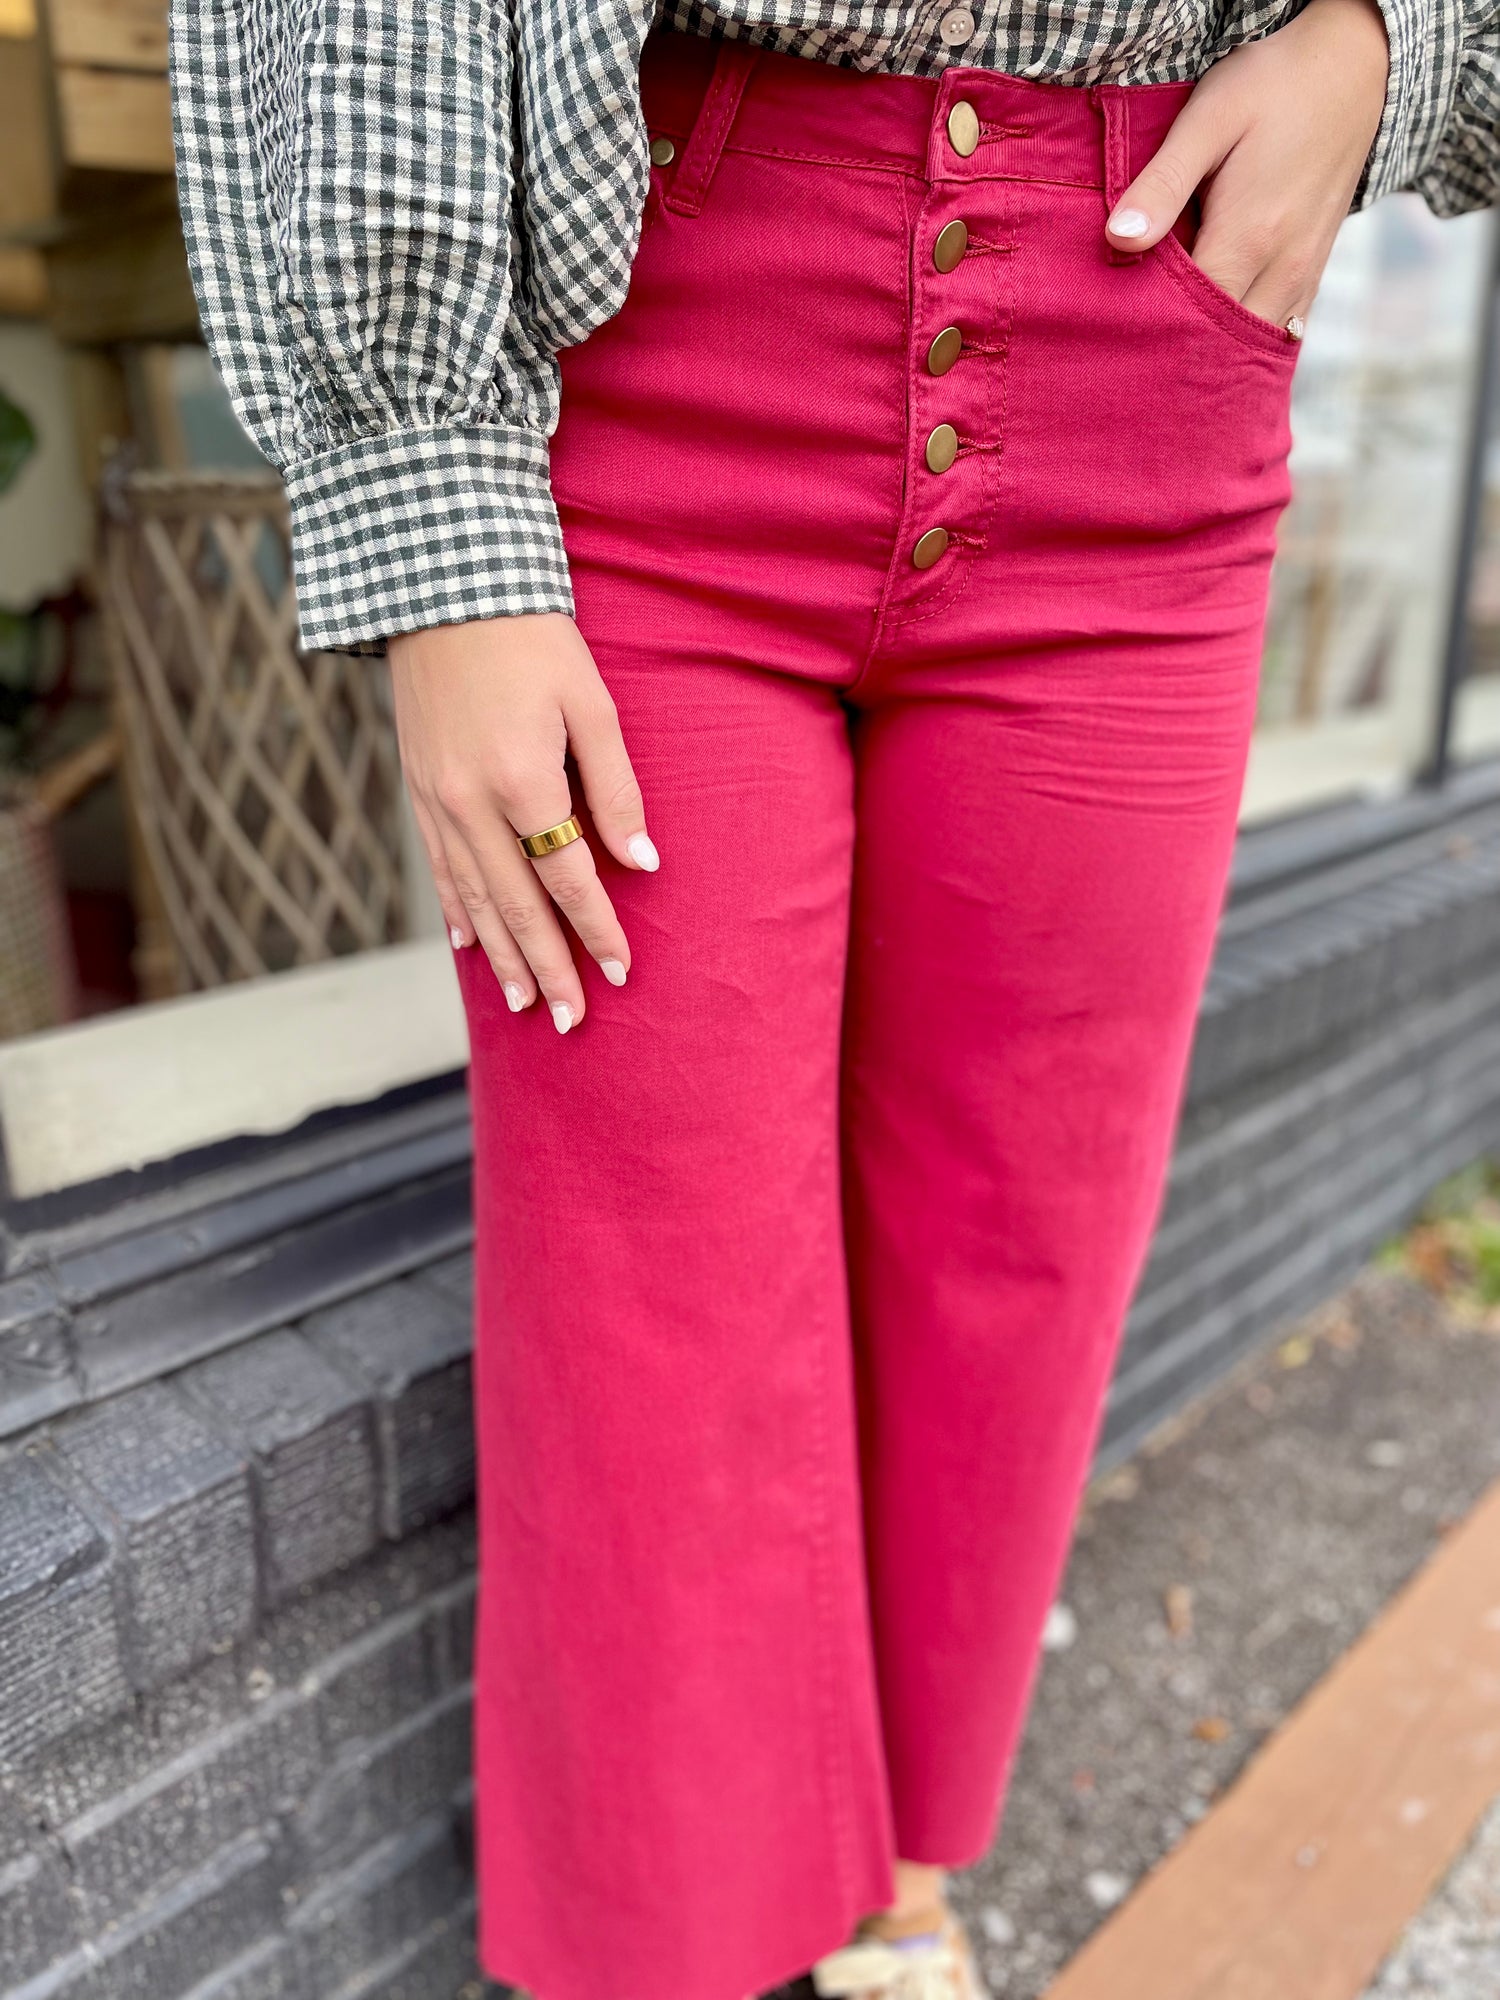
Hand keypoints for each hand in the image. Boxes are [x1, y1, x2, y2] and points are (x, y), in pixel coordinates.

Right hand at [388, 612, 658, 1033]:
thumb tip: (642, 862)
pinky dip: (457, 914)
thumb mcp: (591, 702)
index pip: (568, 878)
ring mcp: (436, 801)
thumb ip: (617, 787)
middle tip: (571, 1019)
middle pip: (517, 906)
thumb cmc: (531, 638)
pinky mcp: (418, 790)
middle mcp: (470, 803)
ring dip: (502, 958)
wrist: (440, 587)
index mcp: (520, 781)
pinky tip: (473, 949)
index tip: (621, 970)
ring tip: (525, 1004)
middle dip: (548, 967)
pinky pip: (439, 870)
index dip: (596, 928)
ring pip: (473, 900)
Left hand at [1104, 0, 1388, 331]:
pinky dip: (1245, 340)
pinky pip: (1279, 330)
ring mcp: (1304, 275)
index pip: (1189, 319)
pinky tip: (1215, 338)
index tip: (1116, 327)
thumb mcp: (1208, 119)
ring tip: (1169, 347)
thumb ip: (1163, 183)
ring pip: (1252, 344)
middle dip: (1178, 348)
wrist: (1350, 70)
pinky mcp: (1313, 273)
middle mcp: (1282, 269)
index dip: (1150, 329)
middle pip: (1222, 343)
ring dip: (1213, 350)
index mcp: (1248, 238)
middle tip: (1135, 347)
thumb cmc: (1272, 89)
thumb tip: (1118, 239)